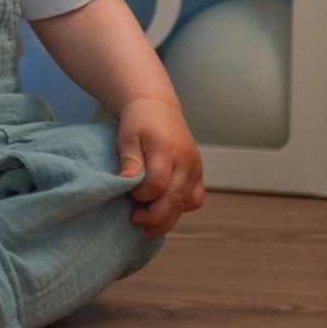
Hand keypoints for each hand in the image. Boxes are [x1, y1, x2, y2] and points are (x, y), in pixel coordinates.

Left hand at [117, 94, 204, 234]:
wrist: (159, 108)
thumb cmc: (139, 122)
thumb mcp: (127, 137)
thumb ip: (130, 160)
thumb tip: (127, 181)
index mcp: (166, 150)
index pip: (157, 185)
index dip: (141, 196)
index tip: (128, 195)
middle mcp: (186, 161)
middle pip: (175, 199)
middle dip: (154, 216)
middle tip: (134, 218)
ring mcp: (196, 168)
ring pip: (188, 203)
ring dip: (168, 217)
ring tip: (147, 219)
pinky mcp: (199, 173)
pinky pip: (195, 199)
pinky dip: (181, 208)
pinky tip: (163, 208)